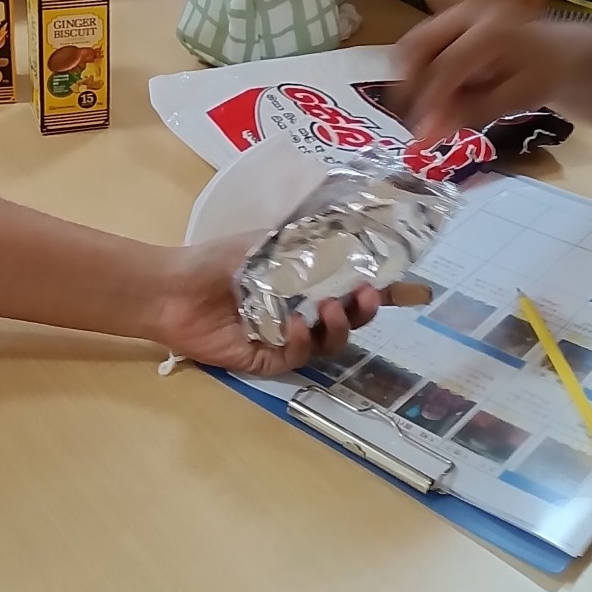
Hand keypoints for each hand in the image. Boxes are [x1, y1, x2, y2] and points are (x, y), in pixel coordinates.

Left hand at [157, 237, 382, 377]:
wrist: (173, 287)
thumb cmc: (215, 261)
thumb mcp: (263, 243)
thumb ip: (302, 244)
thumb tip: (347, 231)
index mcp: (303, 284)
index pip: (350, 287)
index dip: (383, 291)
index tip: (418, 291)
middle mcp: (300, 312)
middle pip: (348, 320)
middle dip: (366, 310)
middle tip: (370, 295)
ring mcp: (286, 338)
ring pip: (329, 343)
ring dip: (339, 326)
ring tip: (331, 308)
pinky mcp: (267, 360)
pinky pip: (297, 357)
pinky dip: (302, 340)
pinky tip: (293, 323)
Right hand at [394, 0, 573, 141]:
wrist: (557, 51)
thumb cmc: (542, 76)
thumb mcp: (516, 99)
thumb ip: (472, 113)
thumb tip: (428, 132)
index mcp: (494, 29)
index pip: (449, 64)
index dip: (430, 98)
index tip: (418, 129)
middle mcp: (470, 11)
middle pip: (418, 44)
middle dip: (408, 84)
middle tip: (409, 116)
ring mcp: (457, 11)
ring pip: (413, 44)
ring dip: (410, 78)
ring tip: (421, 106)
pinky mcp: (449, 18)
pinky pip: (420, 44)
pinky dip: (419, 71)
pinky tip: (434, 92)